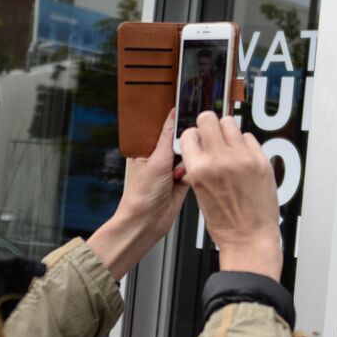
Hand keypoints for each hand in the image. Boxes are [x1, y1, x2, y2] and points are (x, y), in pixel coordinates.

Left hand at [87, 110, 189, 278]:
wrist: (147, 223)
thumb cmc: (141, 195)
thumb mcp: (157, 160)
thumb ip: (168, 137)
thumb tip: (173, 113)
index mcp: (147, 149)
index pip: (164, 129)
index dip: (176, 123)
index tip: (188, 116)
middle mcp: (159, 158)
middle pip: (180, 141)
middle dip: (185, 144)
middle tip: (182, 150)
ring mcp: (171, 170)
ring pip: (190, 154)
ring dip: (189, 160)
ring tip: (179, 171)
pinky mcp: (183, 181)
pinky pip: (195, 168)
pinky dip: (194, 171)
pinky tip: (187, 176)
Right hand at [180, 111, 282, 279]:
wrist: (250, 238)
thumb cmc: (225, 224)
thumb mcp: (200, 194)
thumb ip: (197, 168)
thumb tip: (197, 151)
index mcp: (199, 169)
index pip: (188, 134)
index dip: (193, 138)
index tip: (197, 141)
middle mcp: (220, 159)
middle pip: (208, 119)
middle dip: (208, 126)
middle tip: (212, 136)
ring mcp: (242, 158)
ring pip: (229, 122)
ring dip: (227, 131)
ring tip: (229, 146)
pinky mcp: (261, 160)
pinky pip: (249, 137)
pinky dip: (245, 144)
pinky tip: (243, 158)